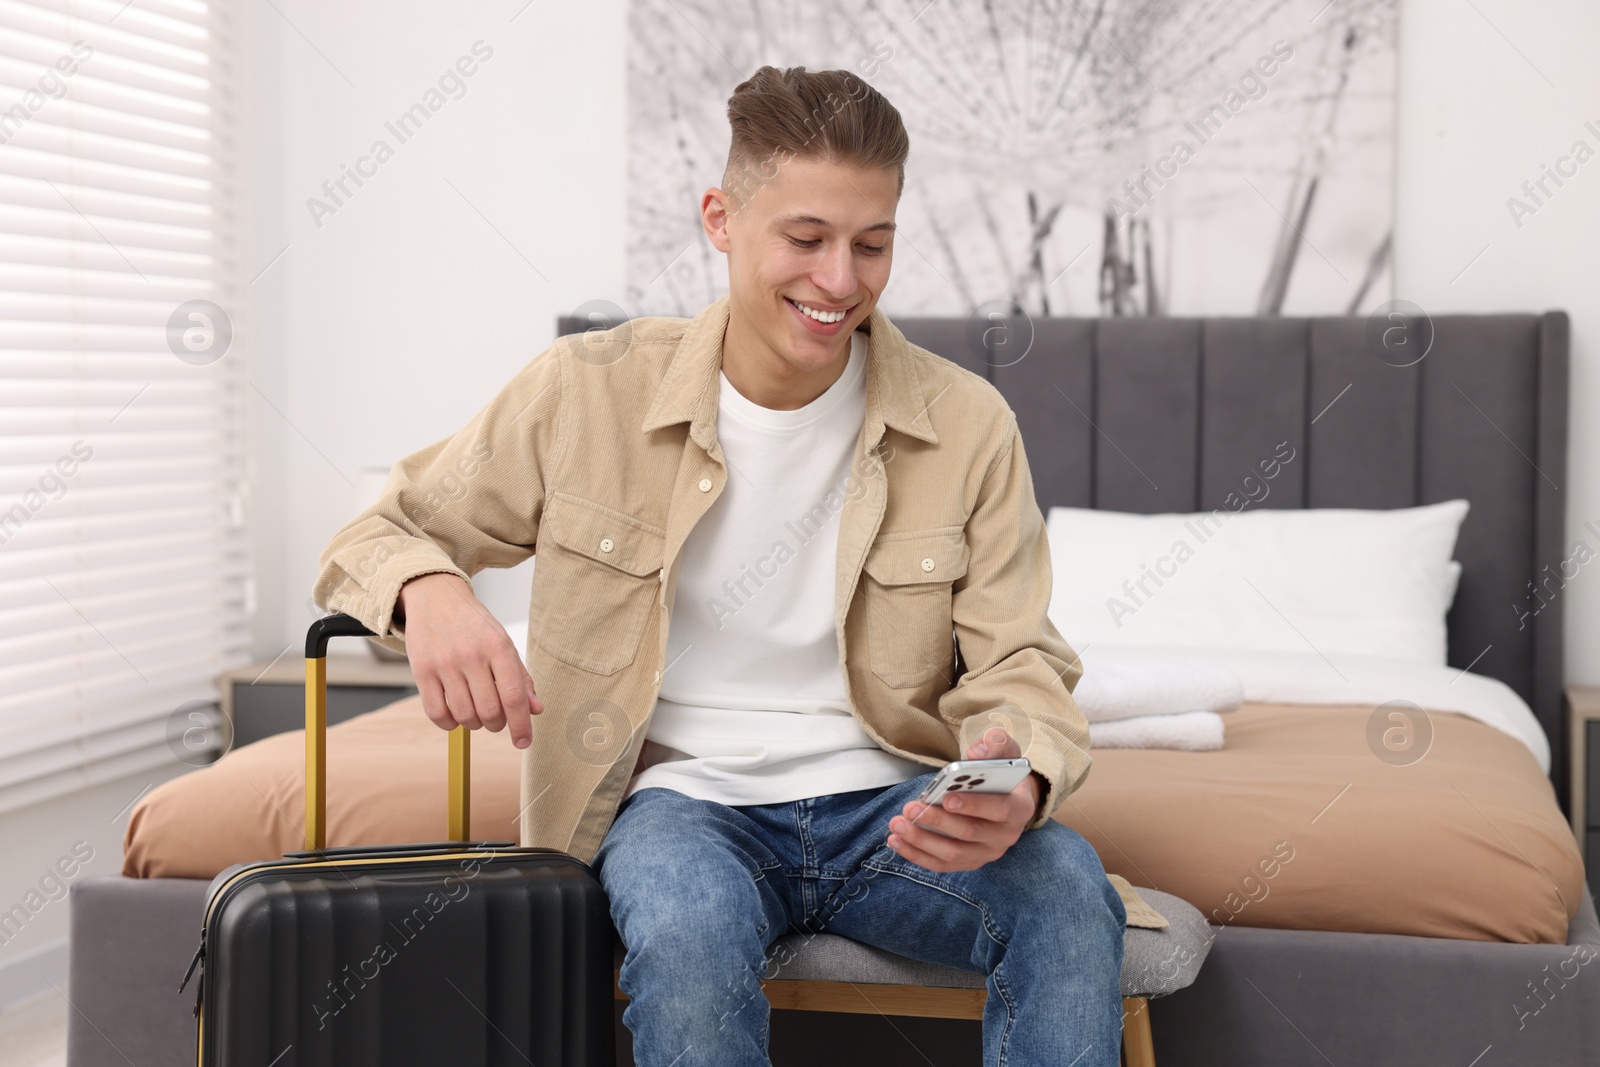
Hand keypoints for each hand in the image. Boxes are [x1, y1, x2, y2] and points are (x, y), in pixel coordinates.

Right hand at [396, 573, 541, 748]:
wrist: (435, 598)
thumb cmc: (473, 625)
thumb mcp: (503, 643)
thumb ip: (520, 678)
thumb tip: (536, 710)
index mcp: (498, 646)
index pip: (514, 696)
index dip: (521, 725)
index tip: (523, 742)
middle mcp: (471, 654)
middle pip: (490, 711)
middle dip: (496, 724)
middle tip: (495, 717)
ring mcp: (444, 663)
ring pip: (464, 715)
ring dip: (473, 723)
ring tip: (474, 711)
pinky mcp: (421, 670)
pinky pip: (436, 713)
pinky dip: (448, 723)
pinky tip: (454, 713)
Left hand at [886, 726, 1040, 872]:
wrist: (1006, 798)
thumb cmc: (1001, 773)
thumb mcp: (1005, 751)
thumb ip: (995, 744)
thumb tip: (976, 752)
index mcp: (1020, 808)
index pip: (1000, 810)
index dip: (974, 806)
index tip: (946, 798)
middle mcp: (1006, 836)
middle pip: (970, 833)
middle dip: (938, 821)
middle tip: (911, 808)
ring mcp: (987, 852)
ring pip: (953, 853)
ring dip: (922, 840)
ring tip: (897, 824)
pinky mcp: (969, 862)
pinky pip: (942, 865)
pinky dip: (917, 855)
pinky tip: (896, 841)